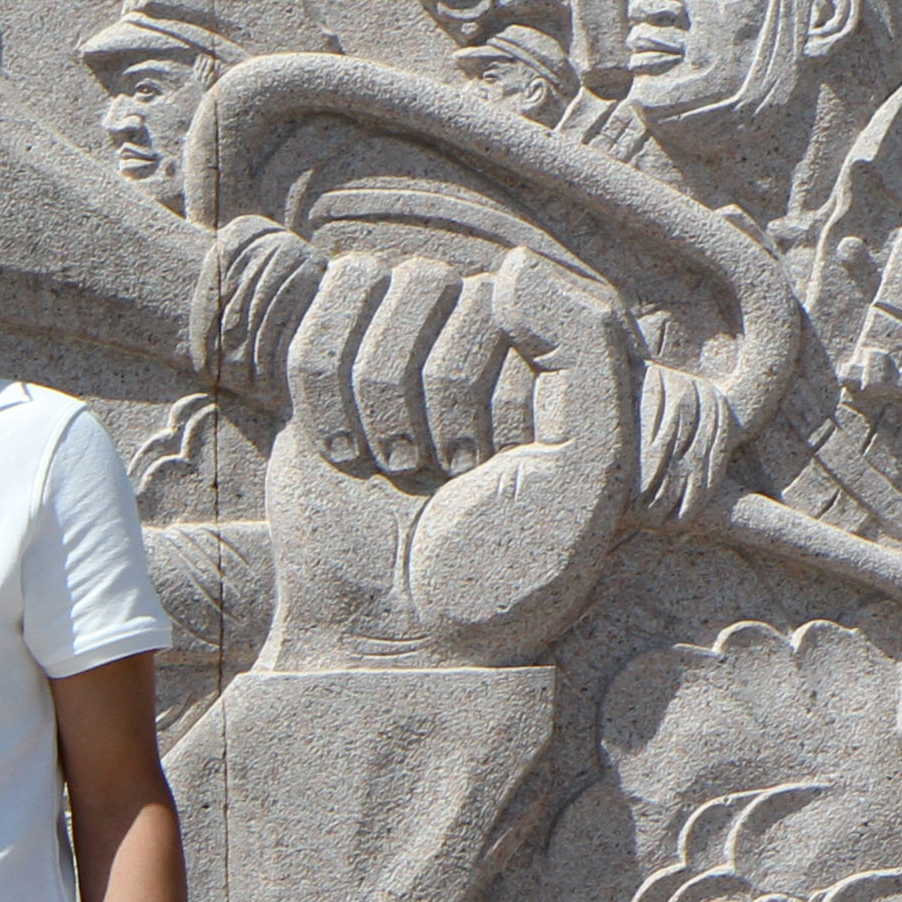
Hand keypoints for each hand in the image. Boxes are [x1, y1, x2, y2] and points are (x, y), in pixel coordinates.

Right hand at [259, 246, 636, 670]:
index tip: (505, 464)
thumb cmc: (506, 567)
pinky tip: (347, 452)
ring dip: (380, 394)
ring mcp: (397, 356)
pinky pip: (313, 332)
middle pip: (438, 286)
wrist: (400, 639)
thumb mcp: (588, 469)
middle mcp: (476, 342)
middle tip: (447, 471)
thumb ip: (584, 353)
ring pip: (375, 293)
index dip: (500, 384)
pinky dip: (323, 395)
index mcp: (551, 357)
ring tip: (399, 464)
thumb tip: (510, 262)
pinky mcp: (325, 385)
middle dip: (438, 391)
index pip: (515, 294)